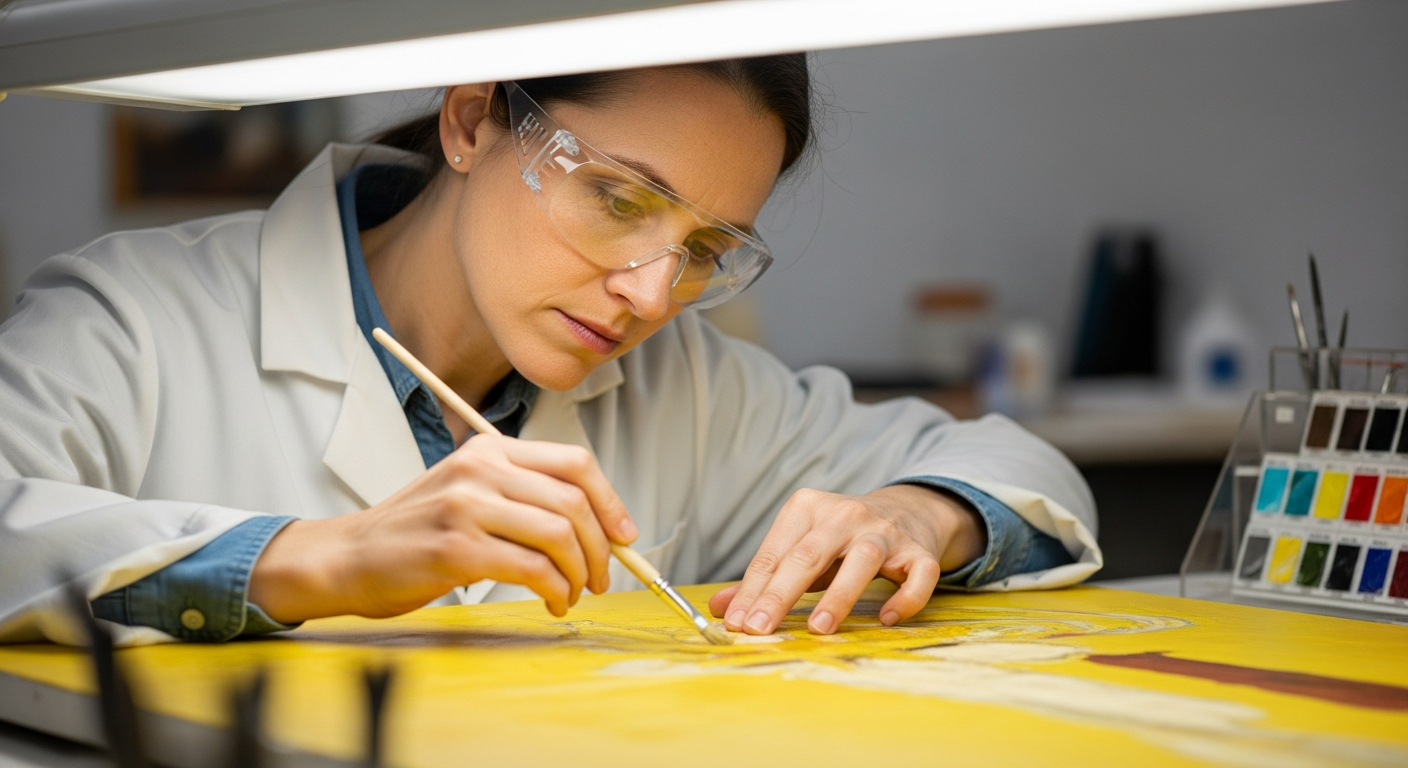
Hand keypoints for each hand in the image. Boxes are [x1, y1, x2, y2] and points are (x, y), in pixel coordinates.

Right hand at [249, 434, 636, 622]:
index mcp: (489, 450)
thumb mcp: (468, 491)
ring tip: (573, 593)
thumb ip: (523, 497)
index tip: (624, 535)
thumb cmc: (414, 531)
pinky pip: (533, 570)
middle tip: (600, 576)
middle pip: (573, 501)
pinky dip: (555, 591)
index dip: (610, 501)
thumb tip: (597, 528)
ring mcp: (468, 507)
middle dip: (601, 548)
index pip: (574, 462)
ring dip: (579, 573)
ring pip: (559, 535)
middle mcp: (480, 470)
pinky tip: (552, 602)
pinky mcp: (458, 549)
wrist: (347, 557)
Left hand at [708, 484, 985, 634]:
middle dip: (780, 593)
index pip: (774, 553)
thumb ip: (763, 576)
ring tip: (818, 628)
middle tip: (760, 629)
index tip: (738, 623)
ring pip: (862, 559)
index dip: (753, 590)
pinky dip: (906, 597)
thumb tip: (720, 607)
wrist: (906, 510)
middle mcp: (845, 515)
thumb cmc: (841, 537)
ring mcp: (885, 532)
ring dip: (839, 596)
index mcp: (808, 508)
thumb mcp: (800, 546)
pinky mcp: (919, 551)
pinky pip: (918, 573)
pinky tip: (887, 618)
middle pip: (809, 554)